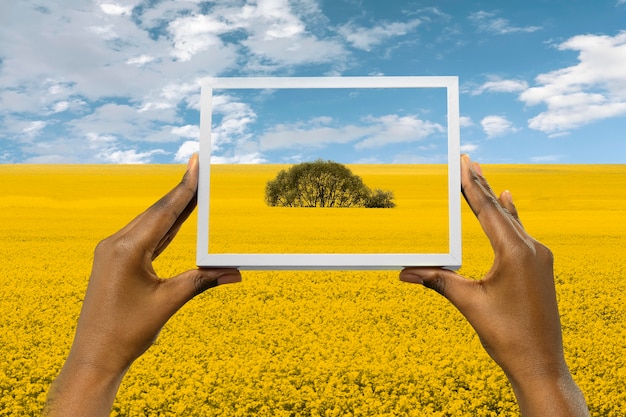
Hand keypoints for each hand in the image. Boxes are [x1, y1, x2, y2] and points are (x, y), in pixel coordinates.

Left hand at [44, 154, 240, 415]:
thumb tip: (235, 273)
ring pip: (149, 223)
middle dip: (181, 192)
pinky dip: (162, 227)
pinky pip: (143, 237)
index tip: (195, 165)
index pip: (164, 213)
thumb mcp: (169, 302)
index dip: (184, 188)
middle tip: (198, 167)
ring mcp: (112, 251)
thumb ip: (201, 280)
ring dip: (172, 208)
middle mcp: (116, 244)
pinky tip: (176, 217)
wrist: (95, 355)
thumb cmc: (129, 332)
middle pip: (157, 212)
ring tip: (192, 187)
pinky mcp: (113, 260)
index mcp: (128, 250)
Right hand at [400, 155, 587, 415]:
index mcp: (515, 253)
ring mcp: (539, 258)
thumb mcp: (468, 303)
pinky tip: (510, 203)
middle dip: (481, 185)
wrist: (540, 364)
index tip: (464, 162)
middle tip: (468, 160)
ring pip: (512, 221)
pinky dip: (511, 217)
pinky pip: (522, 234)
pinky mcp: (540, 268)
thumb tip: (403, 272)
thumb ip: (437, 280)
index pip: (487, 210)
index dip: (472, 185)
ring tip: (483, 177)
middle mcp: (532, 249)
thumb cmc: (506, 335)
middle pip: (500, 210)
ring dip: (494, 200)